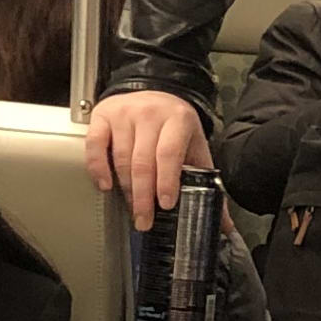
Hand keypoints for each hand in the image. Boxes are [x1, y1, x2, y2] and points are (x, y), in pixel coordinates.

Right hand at [83, 88, 214, 232]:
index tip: (165, 204)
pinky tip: (105, 185)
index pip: (169, 153)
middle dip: (143, 196)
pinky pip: (95, 145)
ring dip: (126, 189)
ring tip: (133, 209)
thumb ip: (209, 183)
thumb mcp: (195, 148)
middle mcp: (150, 113)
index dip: (166, 181)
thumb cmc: (175, 128)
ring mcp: (124, 113)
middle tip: (144, 221)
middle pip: (143, 161)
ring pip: (120, 157)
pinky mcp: (103, 115)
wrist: (155, 95)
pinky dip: (97, 167)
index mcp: (178, 120)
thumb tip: (225, 225)